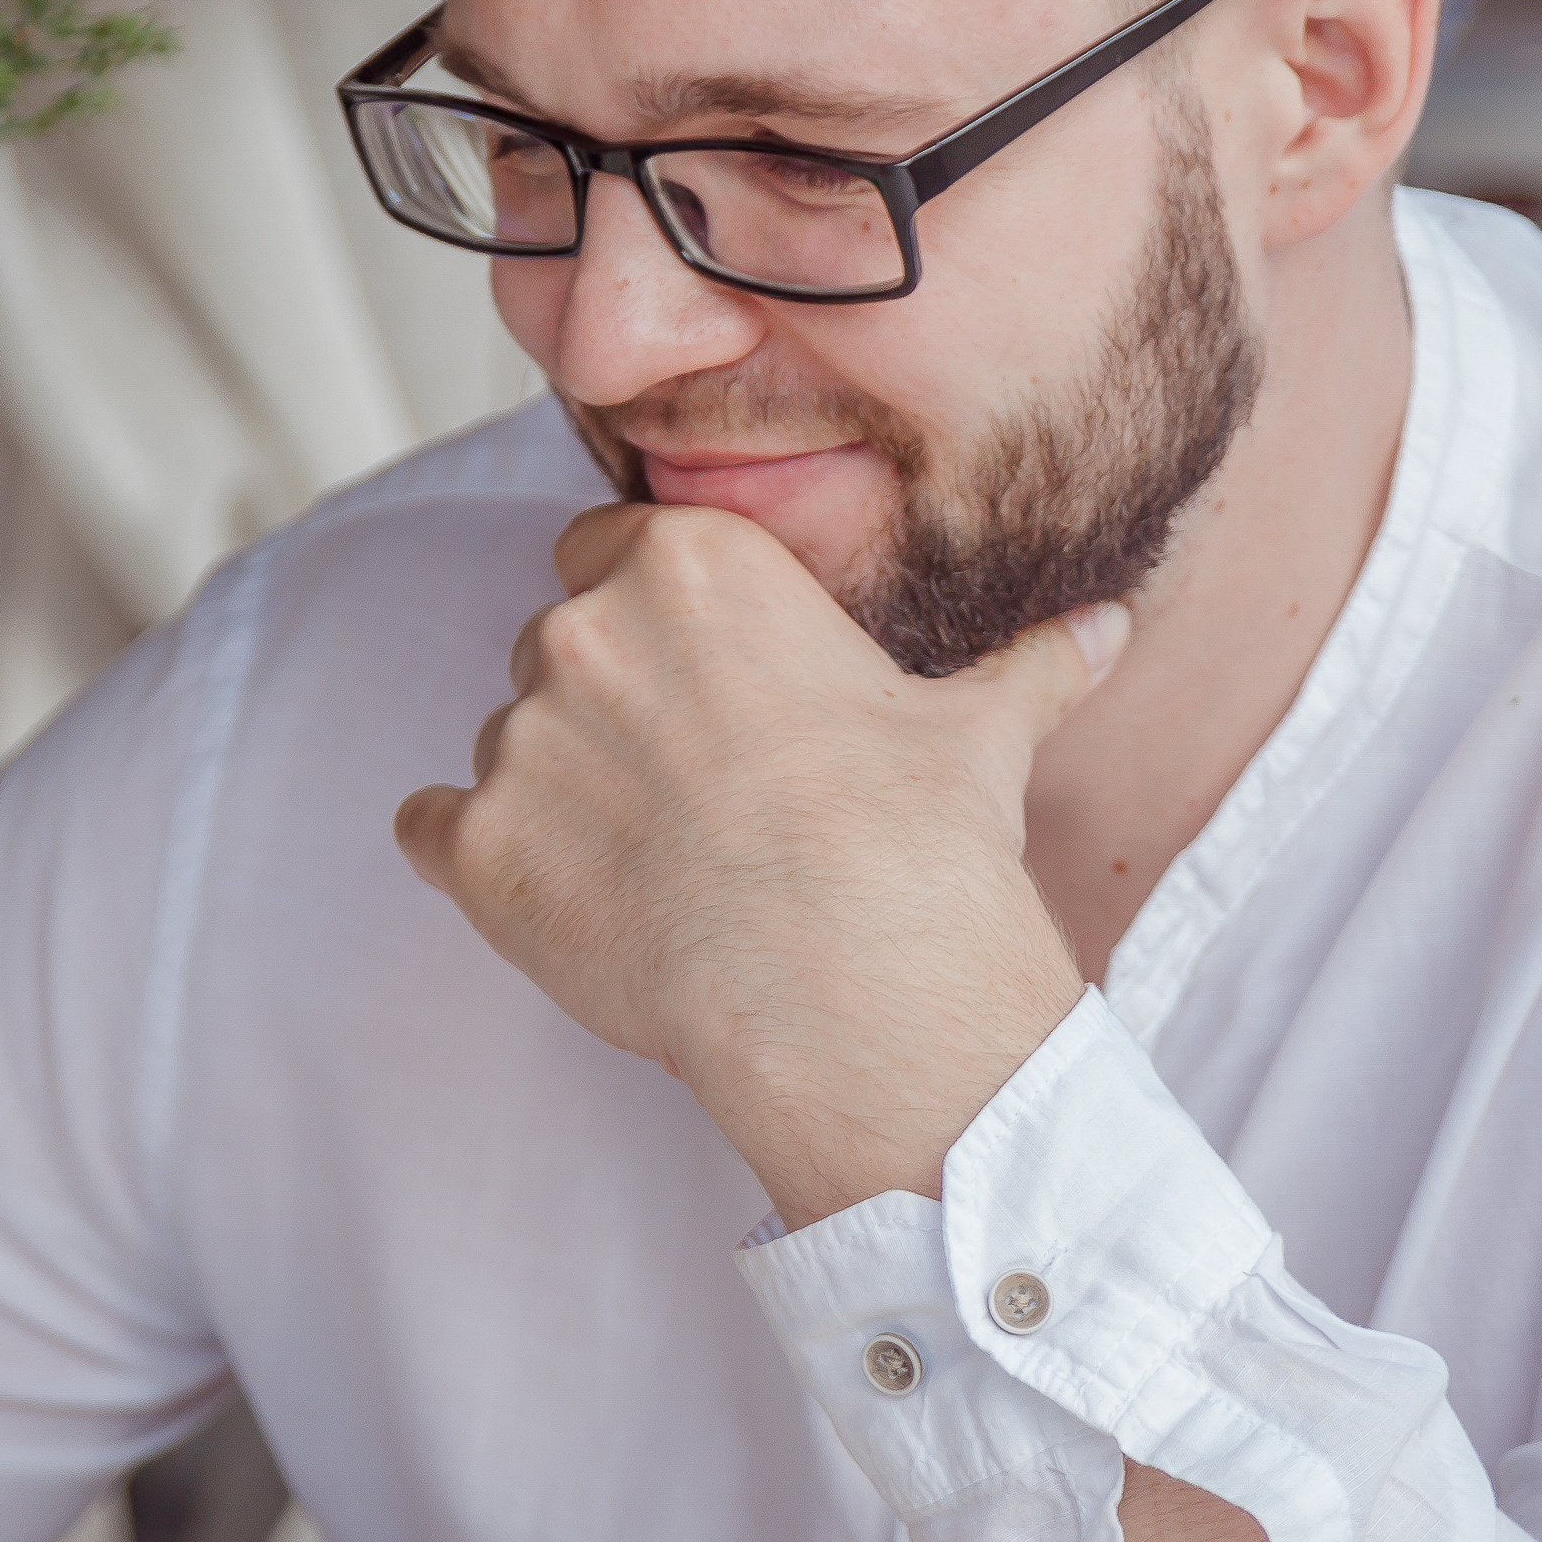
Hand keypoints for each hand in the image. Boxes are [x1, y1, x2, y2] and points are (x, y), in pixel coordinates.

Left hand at [396, 502, 1122, 1226]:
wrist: (855, 993)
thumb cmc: (922, 845)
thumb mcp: (983, 731)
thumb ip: (1029, 662)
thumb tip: (1108, 624)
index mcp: (690, 563)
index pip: (616, 549)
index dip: (660, 624)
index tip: (708, 694)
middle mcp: (583, 628)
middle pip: (558, 646)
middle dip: (609, 711)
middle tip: (695, 799)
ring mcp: (517, 739)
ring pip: (508, 746)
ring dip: (559, 795)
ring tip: (658, 872)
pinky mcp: (474, 850)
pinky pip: (432, 830)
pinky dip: (479, 863)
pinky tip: (571, 907)